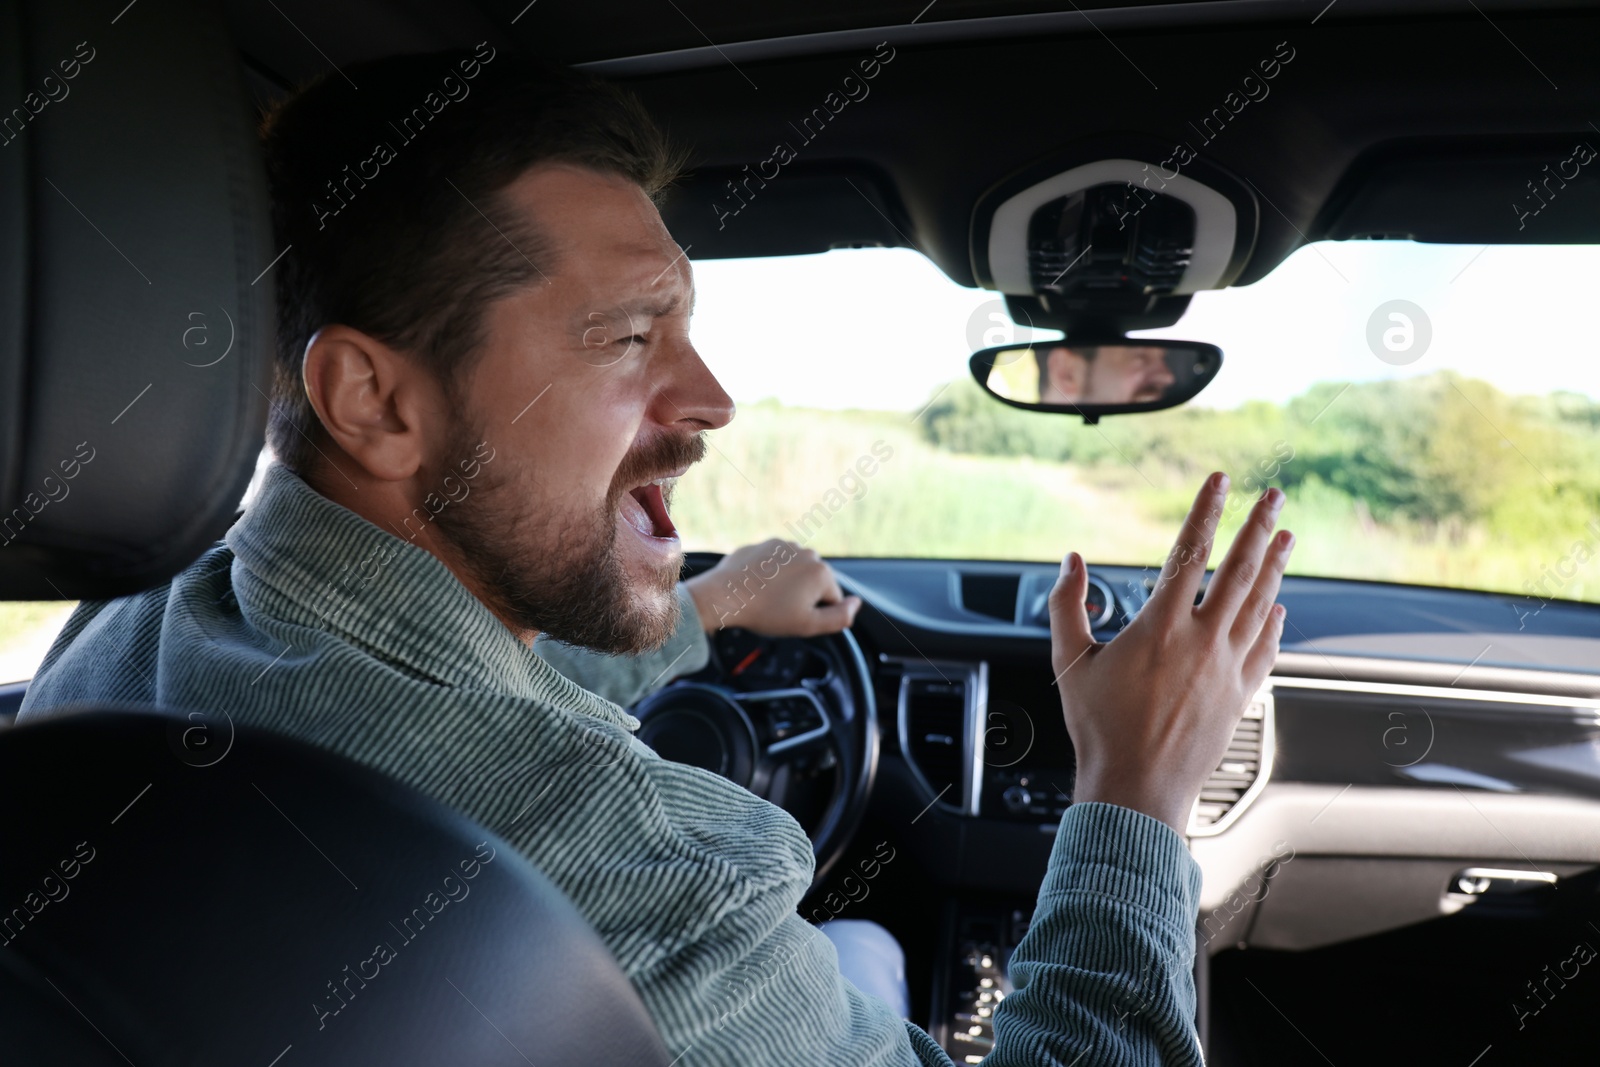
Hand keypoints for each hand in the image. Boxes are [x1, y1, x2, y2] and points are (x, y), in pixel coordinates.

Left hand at [685, 538, 861, 636]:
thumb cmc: (765, 612)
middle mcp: (807, 553)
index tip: (793, 616)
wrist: (725, 596)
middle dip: (802, 595)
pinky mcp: (765, 544)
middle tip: (779, 608)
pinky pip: (776, 562)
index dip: (814, 612)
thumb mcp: (808, 625)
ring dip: (788, 583)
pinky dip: (771, 572)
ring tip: (767, 596)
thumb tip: (856, 604)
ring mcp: (785, 545)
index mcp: (821, 572)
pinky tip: (758, 585)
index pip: (832, 599)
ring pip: (795, 571)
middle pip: (814, 582)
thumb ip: (840, 617)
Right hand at [1050, 473, 1293, 833]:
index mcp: (1160, 626)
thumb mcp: (1069, 662)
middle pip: (1239, 570)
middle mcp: (1202, 642)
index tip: (1221, 483)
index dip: (1207, 511)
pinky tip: (1279, 610)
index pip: (1190, 552)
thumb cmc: (1098, 730)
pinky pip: (1266, 649)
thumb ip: (1068, 605)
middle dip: (1259, 527)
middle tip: (1275, 497)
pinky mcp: (1240, 696)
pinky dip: (1275, 623)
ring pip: (1261, 604)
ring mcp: (1227, 669)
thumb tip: (1070, 562)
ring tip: (1286, 538)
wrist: (1136, 789)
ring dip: (1276, 567)